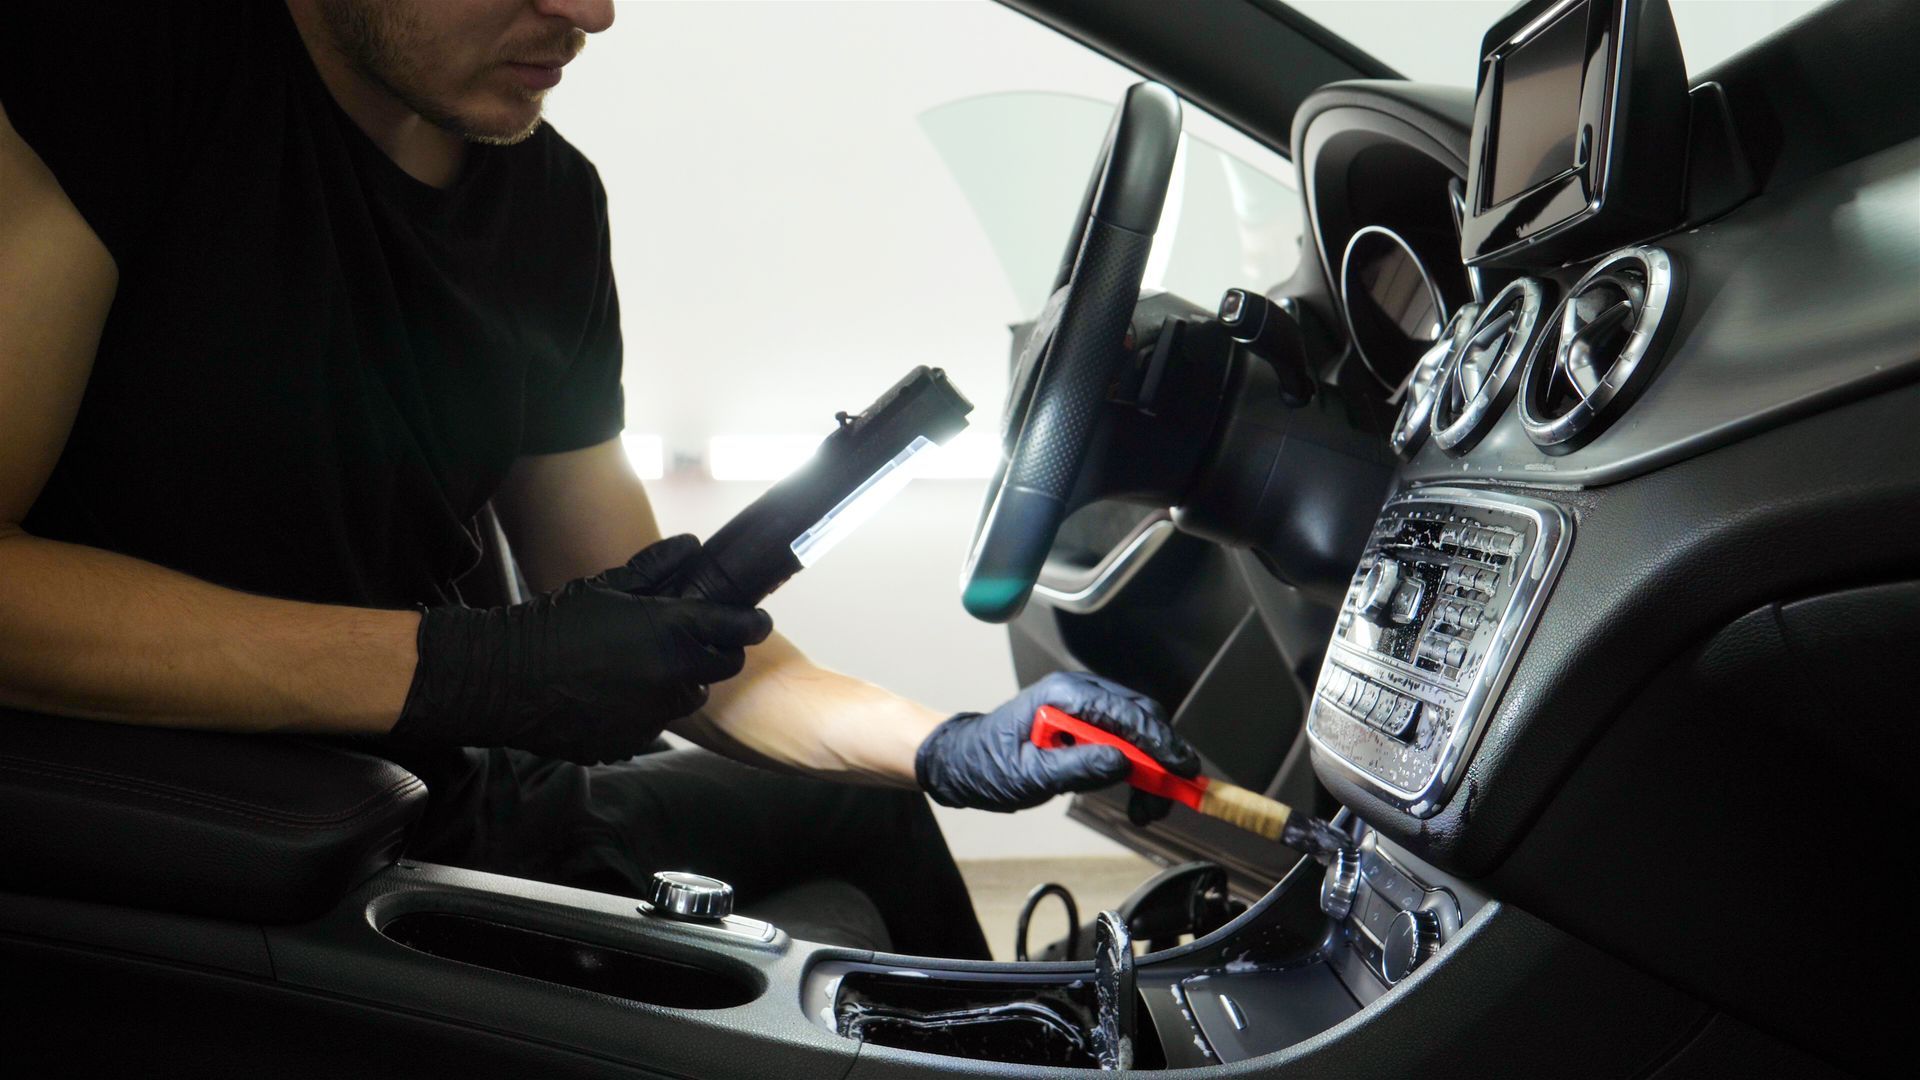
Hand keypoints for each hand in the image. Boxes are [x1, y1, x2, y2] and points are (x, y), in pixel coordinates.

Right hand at [395, 535, 773, 764]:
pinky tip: (614, 695)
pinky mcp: (633, 740)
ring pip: (690, 697)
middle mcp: (673, 675)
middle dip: (716, 652)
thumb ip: (656, 566)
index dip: (752, 623)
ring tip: (643, 667)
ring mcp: (655, 714)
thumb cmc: (556, 623)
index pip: (739, 628)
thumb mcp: (606, 586)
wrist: (505, 679)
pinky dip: (646, 710)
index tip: (757, 620)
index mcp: (672, 631)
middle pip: (723, 666)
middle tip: (696, 640)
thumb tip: (691, 545)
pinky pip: (655, 724)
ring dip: (679, 682)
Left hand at [915, 671, 1197, 812]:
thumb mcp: (1028, 775)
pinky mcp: (1086, 727)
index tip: (1180, 767)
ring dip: (1152, 768)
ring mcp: (1083, 708)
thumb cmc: (986, 764)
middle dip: (1162, 756)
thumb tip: (1121, 763)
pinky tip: (1136, 798)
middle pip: (1140, 715)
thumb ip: (1075, 767)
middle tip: (1173, 793)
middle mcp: (1078, 694)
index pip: (1124, 711)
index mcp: (1063, 696)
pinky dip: (1137, 770)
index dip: (1158, 740)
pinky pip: (1123, 742)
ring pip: (1137, 730)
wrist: (963, 763)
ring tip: (1149, 808)